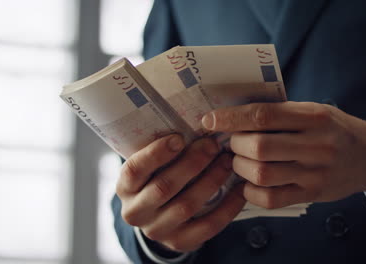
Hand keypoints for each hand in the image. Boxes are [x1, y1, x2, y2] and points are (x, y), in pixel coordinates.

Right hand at [116, 135, 245, 251]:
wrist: (158, 217)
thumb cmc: (158, 178)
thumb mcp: (152, 165)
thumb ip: (164, 150)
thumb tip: (197, 120)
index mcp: (125, 188)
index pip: (135, 170)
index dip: (156, 153)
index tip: (180, 137)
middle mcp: (136, 212)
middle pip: (164, 187)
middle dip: (192, 163)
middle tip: (213, 145)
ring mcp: (157, 230)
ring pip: (186, 206)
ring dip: (211, 181)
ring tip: (227, 162)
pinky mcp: (180, 242)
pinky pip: (207, 226)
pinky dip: (227, 207)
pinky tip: (240, 189)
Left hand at [201, 101, 365, 207]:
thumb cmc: (336, 128)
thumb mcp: (315, 111)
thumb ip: (281, 113)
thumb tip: (235, 115)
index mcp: (314, 117)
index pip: (263, 115)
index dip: (231, 118)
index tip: (209, 120)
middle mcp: (316, 145)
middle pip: (258, 147)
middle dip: (235, 145)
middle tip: (232, 142)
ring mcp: (314, 173)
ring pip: (261, 174)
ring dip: (240, 167)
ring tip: (241, 161)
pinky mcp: (312, 194)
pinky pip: (271, 198)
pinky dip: (251, 191)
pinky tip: (251, 182)